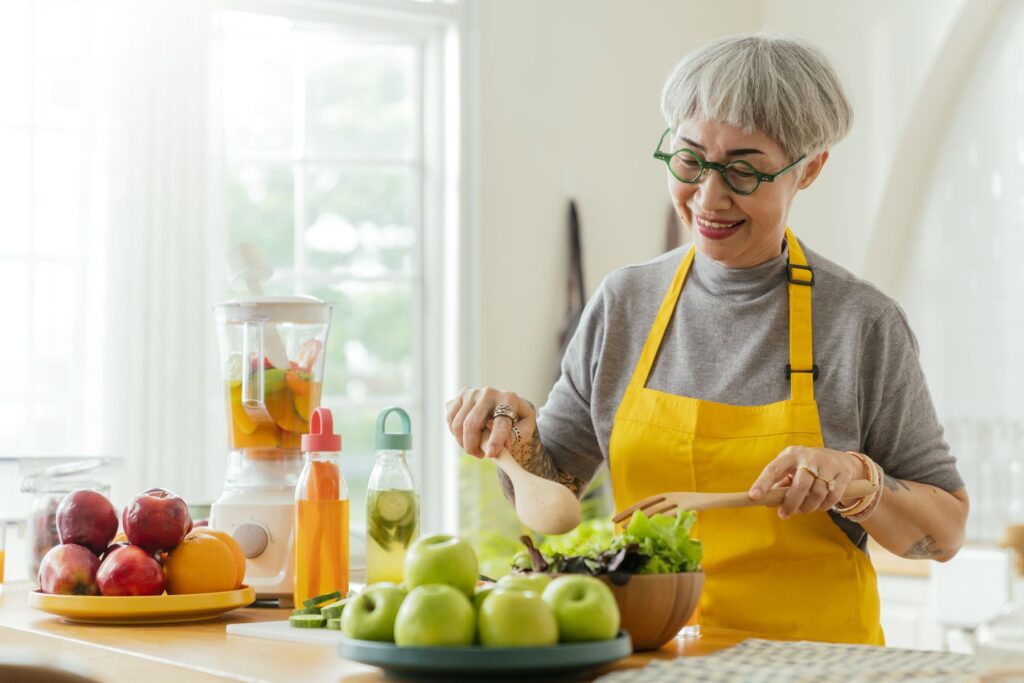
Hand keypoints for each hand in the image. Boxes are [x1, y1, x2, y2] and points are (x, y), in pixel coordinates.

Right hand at [444, 387, 536, 458]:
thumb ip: (517, 435)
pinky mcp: (461, 395)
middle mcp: (489, 393)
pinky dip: (455, 433)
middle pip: (471, 424)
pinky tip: (466, 437)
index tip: (490, 454)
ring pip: (458, 424)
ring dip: (463, 443)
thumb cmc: (517, 419)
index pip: (500, 422)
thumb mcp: (525, 427)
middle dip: (472, 446)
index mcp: (509, 399)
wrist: (506, 402)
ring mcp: (473, 392)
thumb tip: (505, 444)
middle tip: (480, 455)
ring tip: (474, 448)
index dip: (495, 440)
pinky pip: (450, 419)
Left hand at [748, 446, 864, 518]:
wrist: (842, 460)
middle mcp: (809, 457)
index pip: (774, 469)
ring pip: (817, 492)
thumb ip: (780, 483)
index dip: (763, 483)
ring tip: (804, 509)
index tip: (754, 497)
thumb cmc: (808, 467)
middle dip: (791, 503)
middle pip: (800, 484)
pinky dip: (824, 506)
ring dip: (808, 507)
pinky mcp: (843, 474)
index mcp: (791, 454)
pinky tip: (819, 506)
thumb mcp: (792, 469)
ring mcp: (828, 464)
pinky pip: (832, 496)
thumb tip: (765, 500)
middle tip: (784, 514)